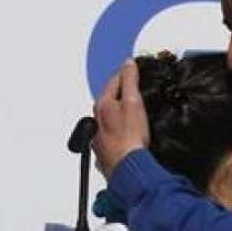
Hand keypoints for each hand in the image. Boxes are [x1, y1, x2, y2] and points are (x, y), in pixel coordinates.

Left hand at [93, 60, 148, 175]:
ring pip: (109, 117)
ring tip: (131, 109)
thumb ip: (130, 80)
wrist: (127, 167)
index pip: (114, 81)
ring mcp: (99, 135)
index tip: (132, 68)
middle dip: (121, 92)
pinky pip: (111, 133)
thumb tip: (128, 63)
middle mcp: (97, 119)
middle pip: (110, 99)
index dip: (126, 74)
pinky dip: (119, 129)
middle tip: (132, 87)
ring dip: (119, 111)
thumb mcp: (134, 102)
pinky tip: (128, 133)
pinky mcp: (105, 149)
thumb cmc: (129, 138)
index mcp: (103, 104)